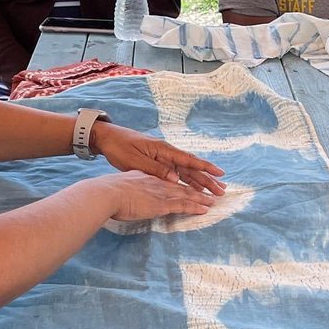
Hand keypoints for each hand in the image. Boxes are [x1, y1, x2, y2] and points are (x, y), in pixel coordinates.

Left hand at [93, 122, 225, 195]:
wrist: (107, 138)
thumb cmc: (119, 147)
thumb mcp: (135, 160)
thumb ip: (155, 170)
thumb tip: (175, 179)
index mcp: (163, 150)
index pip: (189, 160)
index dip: (206, 168)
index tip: (220, 174)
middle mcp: (166, 153)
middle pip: (191, 168)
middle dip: (207, 179)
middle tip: (222, 190)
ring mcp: (162, 157)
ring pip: (185, 171)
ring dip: (199, 181)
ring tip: (213, 190)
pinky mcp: (156, 162)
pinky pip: (176, 173)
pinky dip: (186, 180)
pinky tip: (193, 186)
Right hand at [98, 170, 216, 221]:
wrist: (107, 193)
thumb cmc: (108, 191)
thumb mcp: (123, 184)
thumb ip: (132, 186)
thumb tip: (133, 191)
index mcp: (148, 178)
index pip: (169, 180)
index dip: (182, 183)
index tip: (191, 186)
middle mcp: (158, 183)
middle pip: (182, 186)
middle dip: (198, 189)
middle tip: (211, 191)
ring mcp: (160, 193)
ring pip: (186, 195)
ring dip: (201, 199)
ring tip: (213, 201)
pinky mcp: (161, 204)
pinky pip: (182, 205)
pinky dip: (194, 207)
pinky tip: (204, 209)